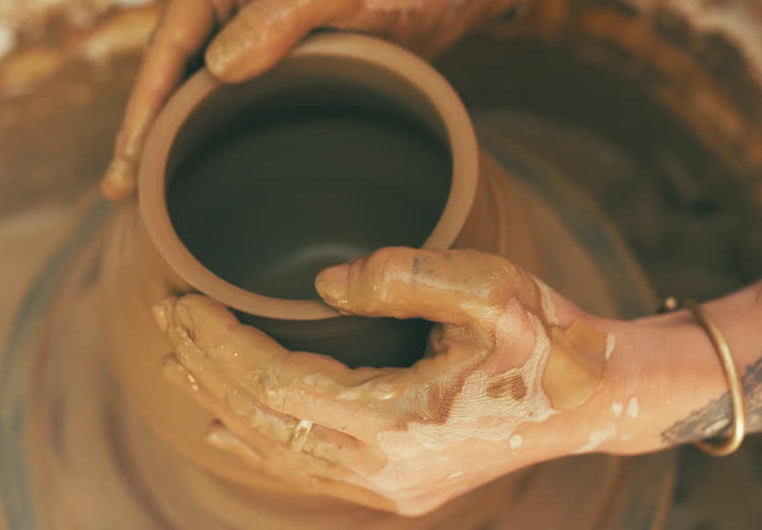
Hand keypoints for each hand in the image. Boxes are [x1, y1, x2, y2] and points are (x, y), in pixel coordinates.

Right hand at [101, 0, 532, 198]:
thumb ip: (284, 14)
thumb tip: (218, 66)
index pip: (172, 38)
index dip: (148, 99)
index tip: (136, 153)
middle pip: (164, 66)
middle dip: (141, 128)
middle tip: (120, 189)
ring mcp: (231, 22)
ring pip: (181, 86)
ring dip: (158, 136)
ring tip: (134, 194)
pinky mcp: (250, 52)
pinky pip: (208, 95)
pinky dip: (189, 132)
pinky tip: (177, 171)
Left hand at [155, 248, 663, 515]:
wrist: (597, 395)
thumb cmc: (548, 335)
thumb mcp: (488, 285)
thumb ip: (403, 274)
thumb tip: (321, 286)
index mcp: (400, 422)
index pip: (278, 385)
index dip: (223, 345)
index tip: (184, 301)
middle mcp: (385, 470)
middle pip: (267, 421)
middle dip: (209, 367)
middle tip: (164, 315)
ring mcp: (392, 486)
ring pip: (282, 450)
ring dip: (225, 401)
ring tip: (177, 360)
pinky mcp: (401, 484)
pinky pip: (309, 467)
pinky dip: (261, 439)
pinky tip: (226, 424)